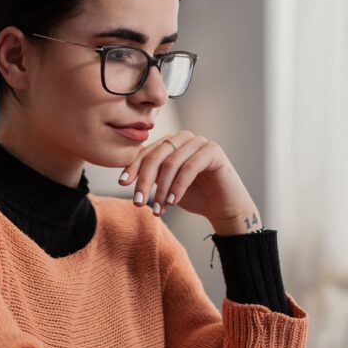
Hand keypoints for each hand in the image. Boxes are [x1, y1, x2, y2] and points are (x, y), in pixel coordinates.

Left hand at [118, 131, 262, 235]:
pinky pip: (190, 167)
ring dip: (162, 189)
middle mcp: (184, 138)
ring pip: (172, 162)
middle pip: (157, 155)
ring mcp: (200, 142)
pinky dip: (178, 186)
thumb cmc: (195, 196)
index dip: (133, 167)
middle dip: (144, 180)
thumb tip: (126, 178)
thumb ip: (151, 178)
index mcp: (171, 143)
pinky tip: (173, 202)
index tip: (122, 183)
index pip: (147, 151)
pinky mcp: (213, 151)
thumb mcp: (166, 187)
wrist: (224, 208)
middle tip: (138, 202)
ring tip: (159, 209)